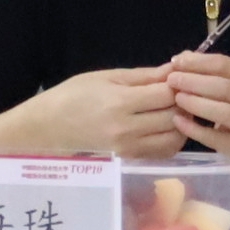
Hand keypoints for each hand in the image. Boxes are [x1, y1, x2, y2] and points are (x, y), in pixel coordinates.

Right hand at [32, 67, 187, 160]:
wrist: (48, 127)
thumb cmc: (74, 95)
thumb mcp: (107, 77)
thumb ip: (143, 76)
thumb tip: (174, 70)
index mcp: (120, 102)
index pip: (166, 94)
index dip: (177, 84)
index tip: (174, 77)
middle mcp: (127, 129)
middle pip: (173, 116)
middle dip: (181, 102)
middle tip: (177, 92)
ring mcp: (129, 148)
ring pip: (174, 138)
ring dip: (179, 122)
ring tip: (171, 109)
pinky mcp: (129, 159)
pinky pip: (163, 152)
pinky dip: (171, 139)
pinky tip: (164, 126)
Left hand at [164, 52, 229, 160]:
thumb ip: (207, 68)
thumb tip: (180, 58)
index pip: (223, 64)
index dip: (197, 62)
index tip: (175, 63)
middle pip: (223, 87)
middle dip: (194, 82)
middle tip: (172, 81)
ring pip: (224, 112)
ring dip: (197, 104)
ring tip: (177, 98)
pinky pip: (215, 137)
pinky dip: (194, 129)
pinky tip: (178, 121)